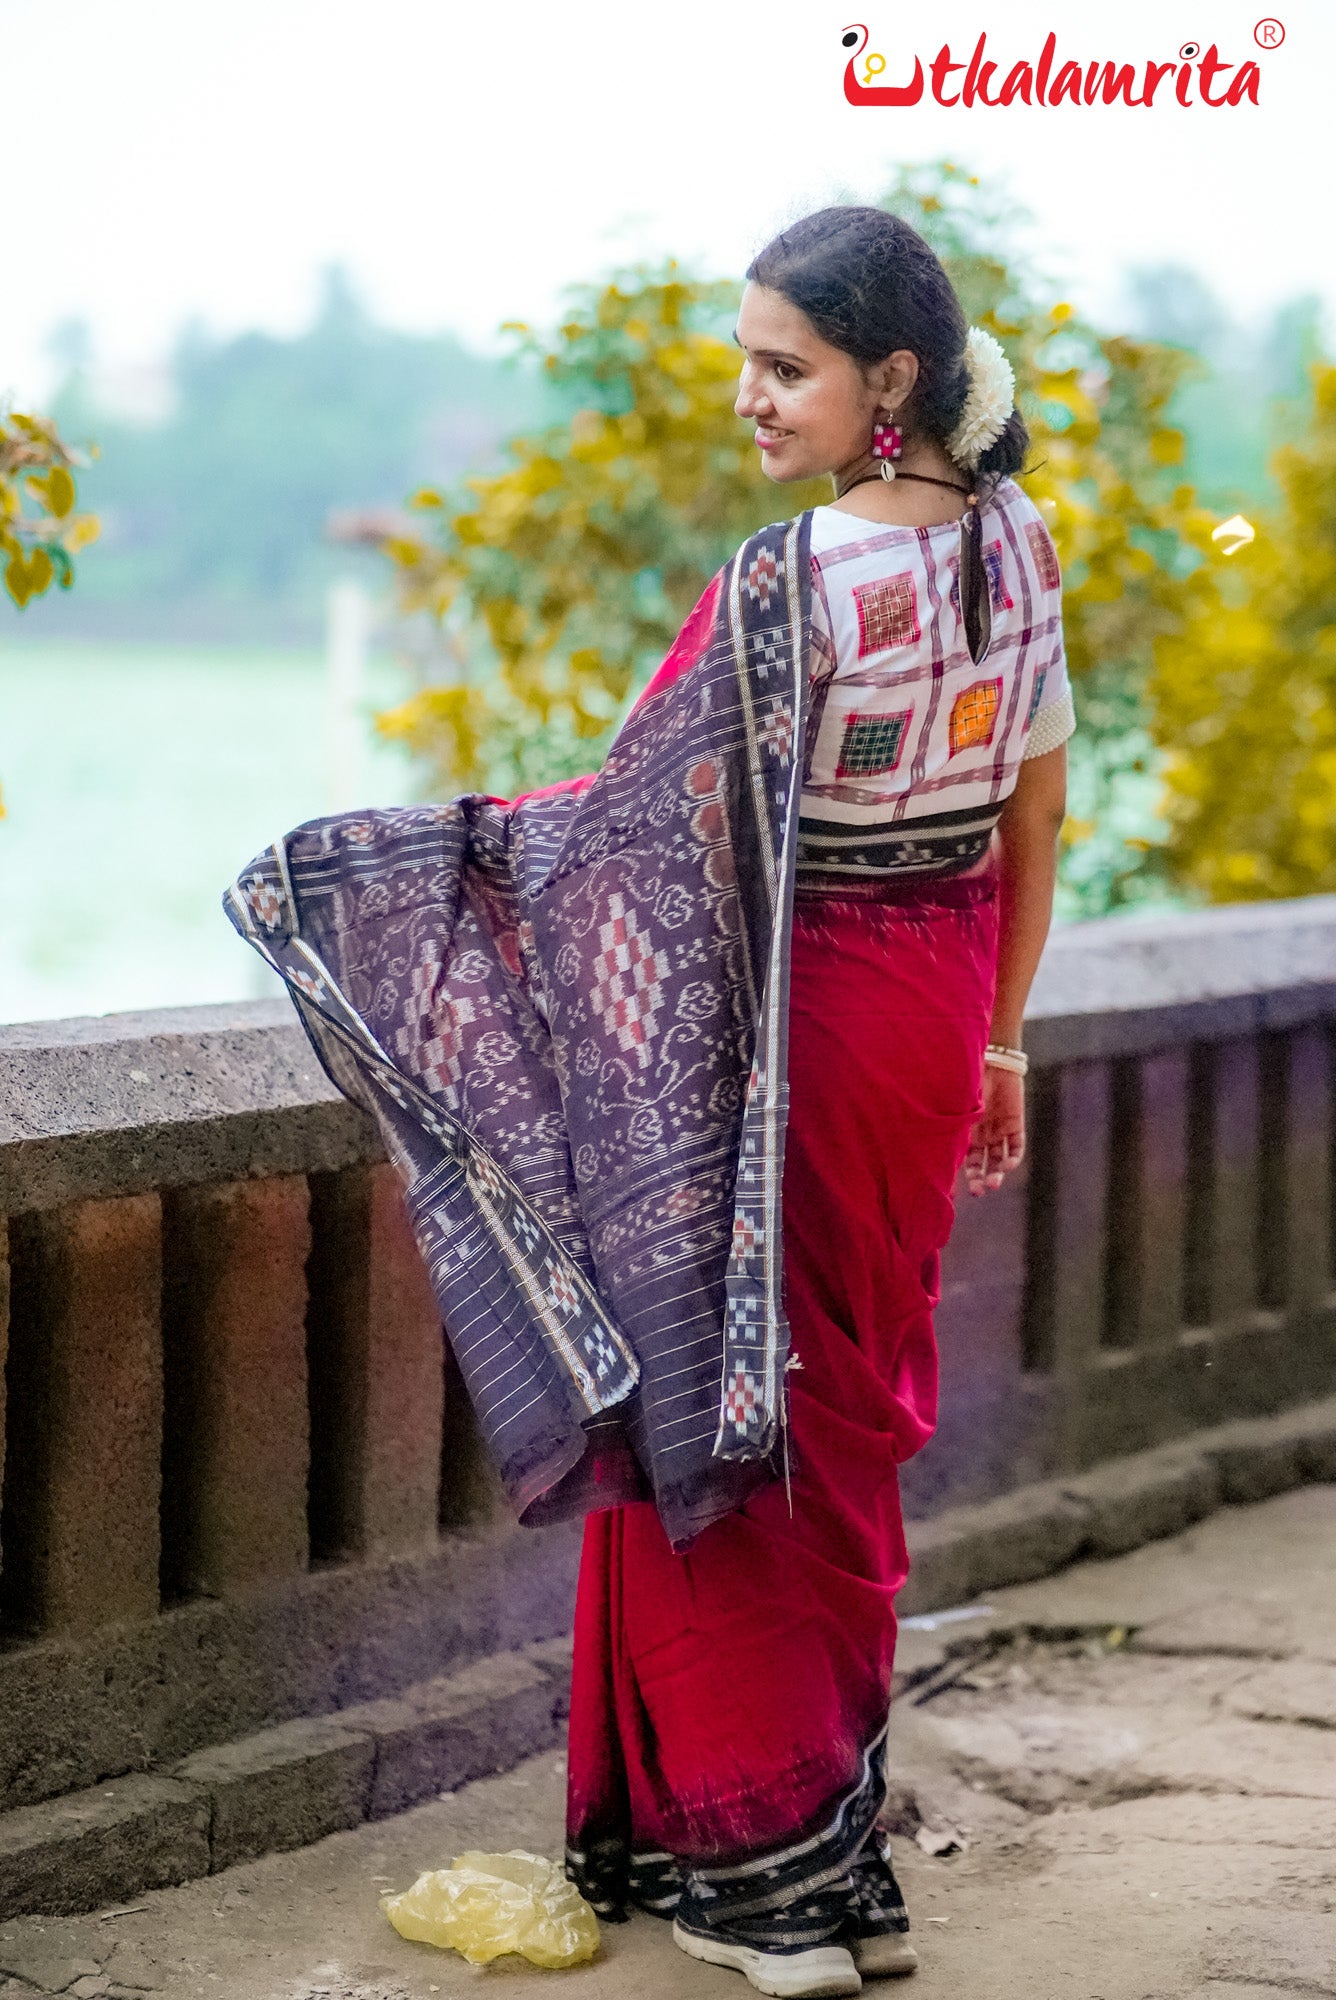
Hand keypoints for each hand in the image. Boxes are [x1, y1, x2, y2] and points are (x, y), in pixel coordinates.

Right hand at [964, 1065, 1025, 1197]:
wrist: (993, 1062)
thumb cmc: (969, 1082)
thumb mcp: (958, 1106)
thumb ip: (954, 1125)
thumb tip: (936, 1149)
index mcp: (966, 1132)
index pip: (963, 1159)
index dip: (962, 1175)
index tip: (958, 1191)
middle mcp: (982, 1134)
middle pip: (982, 1163)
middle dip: (980, 1179)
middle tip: (980, 1192)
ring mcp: (1000, 1130)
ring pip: (999, 1158)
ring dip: (997, 1172)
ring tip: (994, 1183)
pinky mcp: (1015, 1124)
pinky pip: (1016, 1145)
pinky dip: (1014, 1156)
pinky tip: (1009, 1165)